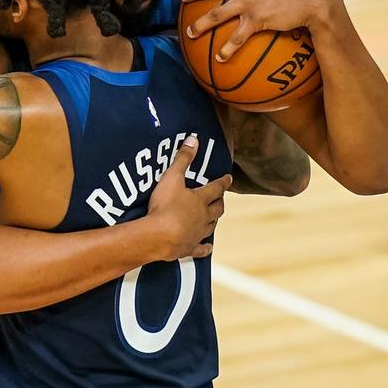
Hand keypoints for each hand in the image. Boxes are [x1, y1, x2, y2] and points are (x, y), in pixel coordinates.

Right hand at [147, 135, 232, 260]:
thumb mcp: (171, 177)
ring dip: (213, 220)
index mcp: (200, 199)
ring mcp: (197, 234)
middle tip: (221, 199)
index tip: (228, 178)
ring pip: (211, 226)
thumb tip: (193, 139)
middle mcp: (203, 217)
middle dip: (220, 202)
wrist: (159, 236)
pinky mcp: (189, 248)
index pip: (216, 188)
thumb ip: (182, 158)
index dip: (223, 182)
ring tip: (214, 217)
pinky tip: (208, 247)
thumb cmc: (165, 206)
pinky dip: (205, 247)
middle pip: (217, 209)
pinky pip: (201, 249)